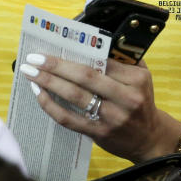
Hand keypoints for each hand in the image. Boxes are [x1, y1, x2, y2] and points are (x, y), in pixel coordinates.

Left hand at [19, 55, 180, 161]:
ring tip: (30, 73)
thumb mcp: (142, 77)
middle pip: (85, 76)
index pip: (102, 59)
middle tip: (35, 57)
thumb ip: (124, 59)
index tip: (57, 44)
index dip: (77, 51)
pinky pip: (69, 118)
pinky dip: (51, 106)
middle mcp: (125, 97)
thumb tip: (95, 42)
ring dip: (49, 82)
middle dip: (56, 65)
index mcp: (136, 78)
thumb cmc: (141, 102)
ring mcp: (111, 117)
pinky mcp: (99, 133)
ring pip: (75, 96)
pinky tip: (39, 95)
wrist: (150, 139)